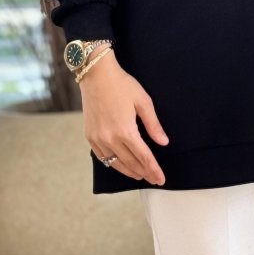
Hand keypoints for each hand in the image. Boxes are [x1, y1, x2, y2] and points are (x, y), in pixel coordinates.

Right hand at [80, 51, 168, 183]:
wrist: (96, 75)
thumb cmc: (122, 85)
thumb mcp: (143, 101)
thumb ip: (153, 125)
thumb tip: (164, 142)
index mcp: (125, 131)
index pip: (144, 157)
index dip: (154, 169)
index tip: (161, 179)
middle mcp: (110, 138)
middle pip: (131, 163)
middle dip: (144, 173)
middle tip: (154, 179)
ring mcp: (98, 139)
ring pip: (115, 163)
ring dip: (129, 171)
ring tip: (140, 176)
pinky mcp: (89, 136)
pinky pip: (102, 157)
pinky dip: (113, 164)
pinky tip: (120, 165)